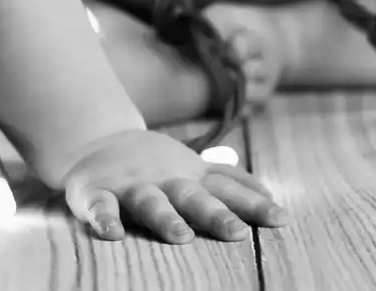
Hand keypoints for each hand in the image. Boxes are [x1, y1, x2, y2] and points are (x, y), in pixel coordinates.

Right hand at [62, 129, 287, 243]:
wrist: (94, 139)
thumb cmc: (153, 163)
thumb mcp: (192, 168)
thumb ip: (228, 180)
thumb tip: (270, 195)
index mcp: (189, 178)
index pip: (226, 191)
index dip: (253, 204)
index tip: (281, 219)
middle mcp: (163, 181)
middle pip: (192, 197)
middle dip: (215, 214)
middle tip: (236, 233)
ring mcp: (129, 185)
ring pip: (149, 201)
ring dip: (165, 217)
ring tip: (181, 236)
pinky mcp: (95, 193)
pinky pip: (99, 206)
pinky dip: (104, 219)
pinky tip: (113, 234)